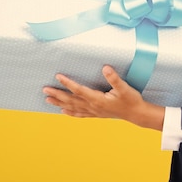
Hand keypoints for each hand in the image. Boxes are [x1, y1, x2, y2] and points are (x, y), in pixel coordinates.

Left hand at [43, 65, 164, 130]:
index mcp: (97, 99)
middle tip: (45, 89)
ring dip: (60, 103)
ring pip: (73, 107)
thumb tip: (105, 68)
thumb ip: (114, 78)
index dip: (68, 83)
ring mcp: (94, 111)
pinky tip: (63, 111)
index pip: (79, 90)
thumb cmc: (131, 100)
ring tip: (48, 99)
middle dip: (57, 94)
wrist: (136, 114)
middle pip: (71, 100)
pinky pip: (80, 114)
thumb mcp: (124, 88)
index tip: (58, 76)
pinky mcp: (97, 113)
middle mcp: (93, 106)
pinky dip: (70, 112)